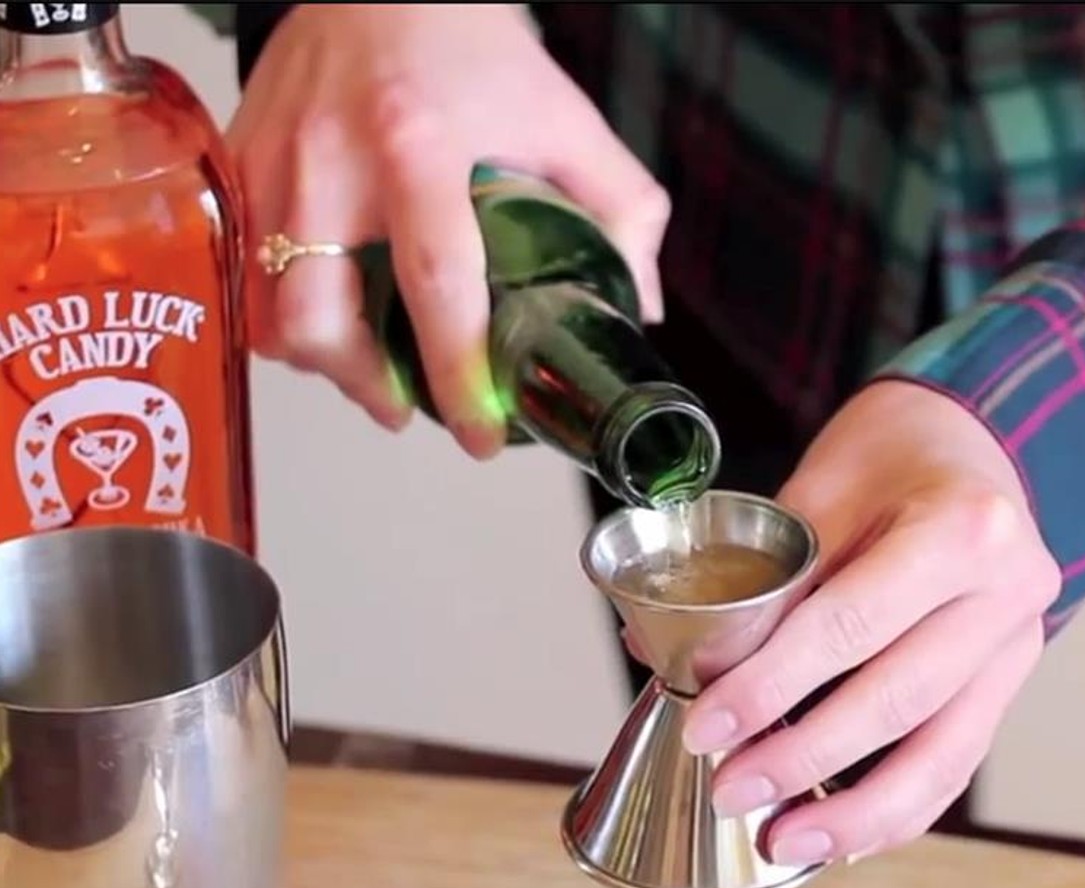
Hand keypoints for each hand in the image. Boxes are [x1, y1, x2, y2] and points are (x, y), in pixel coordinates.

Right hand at [228, 4, 669, 452]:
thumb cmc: (474, 46)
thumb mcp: (566, 118)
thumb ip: (623, 208)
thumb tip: (637, 306)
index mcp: (421, 147)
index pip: (437, 288)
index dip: (458, 377)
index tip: (480, 435)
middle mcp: (333, 160)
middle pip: (320, 319)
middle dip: (366, 387)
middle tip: (407, 411)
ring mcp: (274, 162)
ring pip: (268, 309)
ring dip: (320, 362)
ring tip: (367, 370)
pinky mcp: (238, 162)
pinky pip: (241, 272)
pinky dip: (277, 315)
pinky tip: (324, 318)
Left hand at [678, 380, 1060, 864]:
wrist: (971, 443)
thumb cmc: (893, 456)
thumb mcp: (824, 486)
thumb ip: (766, 578)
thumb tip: (670, 657)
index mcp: (963, 529)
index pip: (851, 624)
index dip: (771, 684)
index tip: (707, 725)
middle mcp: (1008, 594)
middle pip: (897, 699)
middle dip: (804, 759)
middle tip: (731, 790)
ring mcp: (1018, 646)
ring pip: (941, 754)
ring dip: (856, 813)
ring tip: (782, 841)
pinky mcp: (1010, 683)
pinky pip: (956, 763)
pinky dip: (898, 808)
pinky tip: (843, 838)